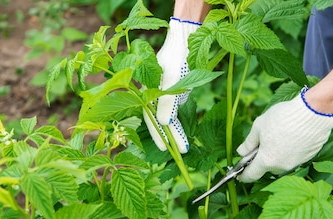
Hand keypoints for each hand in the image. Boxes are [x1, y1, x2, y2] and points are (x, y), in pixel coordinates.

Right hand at [143, 18, 200, 153]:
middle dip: (168, 137)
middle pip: (158, 120)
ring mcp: (163, 93)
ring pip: (166, 118)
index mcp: (147, 90)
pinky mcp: (173, 91)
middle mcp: (152, 93)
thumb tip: (162, 123)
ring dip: (174, 132)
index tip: (165, 148)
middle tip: (178, 152)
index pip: (150, 117)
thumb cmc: (177, 55)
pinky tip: (181, 133)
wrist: (185, 38)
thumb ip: (167, 101)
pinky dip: (177, 123)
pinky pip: (173, 111)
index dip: (158, 134)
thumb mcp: (174, 78)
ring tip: (183, 148)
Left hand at [236, 88, 332, 181]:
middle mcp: (282, 166)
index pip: (251, 175)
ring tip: (279, 134)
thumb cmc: (283, 118)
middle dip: (263, 158)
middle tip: (262, 141)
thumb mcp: (259, 126)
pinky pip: (295, 156)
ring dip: (278, 153)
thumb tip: (241, 152)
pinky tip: (292, 135)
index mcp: (267, 160)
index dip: (243, 175)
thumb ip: (248, 142)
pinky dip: (291, 150)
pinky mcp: (308, 156)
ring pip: (282, 162)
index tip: (239, 174)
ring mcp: (297, 162)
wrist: (313, 112)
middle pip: (268, 167)